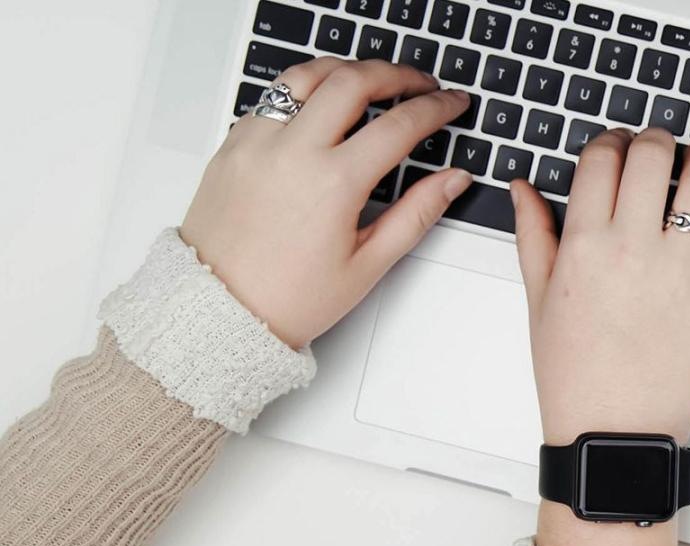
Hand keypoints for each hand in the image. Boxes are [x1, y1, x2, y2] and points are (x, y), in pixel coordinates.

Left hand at [180, 58, 473, 346]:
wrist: (217, 311)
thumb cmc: (288, 297)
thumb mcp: (368, 264)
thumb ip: (417, 213)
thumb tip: (452, 180)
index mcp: (333, 183)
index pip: (399, 124)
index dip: (436, 107)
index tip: (451, 103)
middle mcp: (292, 152)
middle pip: (353, 80)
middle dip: (396, 74)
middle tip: (420, 83)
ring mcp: (256, 143)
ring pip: (307, 75)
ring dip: (346, 70)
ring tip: (371, 80)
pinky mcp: (232, 145)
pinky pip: (272, 98)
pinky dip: (305, 91)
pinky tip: (322, 106)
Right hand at [513, 128, 689, 447]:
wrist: (614, 433)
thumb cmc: (575, 375)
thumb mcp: (539, 301)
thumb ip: (534, 234)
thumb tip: (524, 187)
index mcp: (584, 245)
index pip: (601, 159)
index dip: (611, 141)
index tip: (617, 145)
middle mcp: (633, 249)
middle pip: (652, 157)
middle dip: (656, 139)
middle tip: (658, 145)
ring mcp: (681, 272)